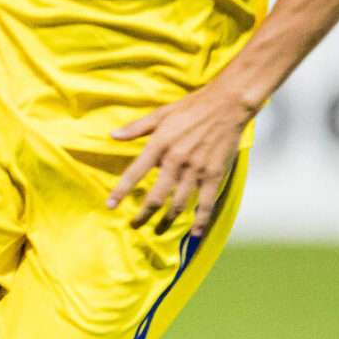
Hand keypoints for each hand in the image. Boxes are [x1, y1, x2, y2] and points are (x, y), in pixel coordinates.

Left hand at [105, 82, 254, 236]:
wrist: (227, 105)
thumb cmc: (192, 107)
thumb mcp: (161, 113)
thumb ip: (136, 128)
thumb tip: (112, 135)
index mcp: (159, 145)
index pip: (135, 172)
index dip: (121, 191)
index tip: (110, 205)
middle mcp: (175, 161)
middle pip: (155, 196)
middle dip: (143, 214)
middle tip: (135, 224)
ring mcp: (196, 170)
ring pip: (178, 204)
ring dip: (167, 221)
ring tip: (158, 231)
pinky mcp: (214, 175)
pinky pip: (206, 203)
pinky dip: (200, 220)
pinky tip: (195, 234)